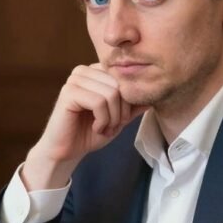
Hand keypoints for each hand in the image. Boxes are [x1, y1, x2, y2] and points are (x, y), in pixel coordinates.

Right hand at [23, 64, 146, 188]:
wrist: (67, 151)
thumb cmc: (90, 133)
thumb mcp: (118, 118)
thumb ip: (133, 105)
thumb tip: (155, 95)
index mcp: (95, 72)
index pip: (125, 79)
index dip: (127, 103)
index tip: (118, 121)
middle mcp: (83, 71)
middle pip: (119, 86)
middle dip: (121, 112)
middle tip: (110, 127)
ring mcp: (74, 80)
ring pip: (111, 93)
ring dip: (112, 118)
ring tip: (103, 128)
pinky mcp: (68, 92)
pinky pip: (99, 102)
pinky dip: (102, 120)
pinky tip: (95, 128)